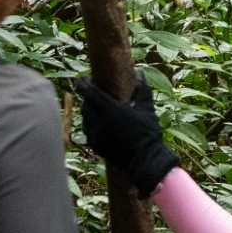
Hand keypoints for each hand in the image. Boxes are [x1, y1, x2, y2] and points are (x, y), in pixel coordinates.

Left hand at [73, 74, 175, 188]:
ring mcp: (95, 135)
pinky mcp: (95, 146)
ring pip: (85, 118)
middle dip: (88, 97)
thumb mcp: (146, 107)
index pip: (87, 91)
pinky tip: (102, 125)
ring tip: (99, 110)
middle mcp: (98, 121)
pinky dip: (92, 125)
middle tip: (96, 94)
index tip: (86, 79)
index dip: (83, 83)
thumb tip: (138, 73)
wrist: (146, 159)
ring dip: (89, 112)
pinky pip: (88, 131)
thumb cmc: (148, 131)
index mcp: (109, 108)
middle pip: (85, 104)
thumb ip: (141, 89)